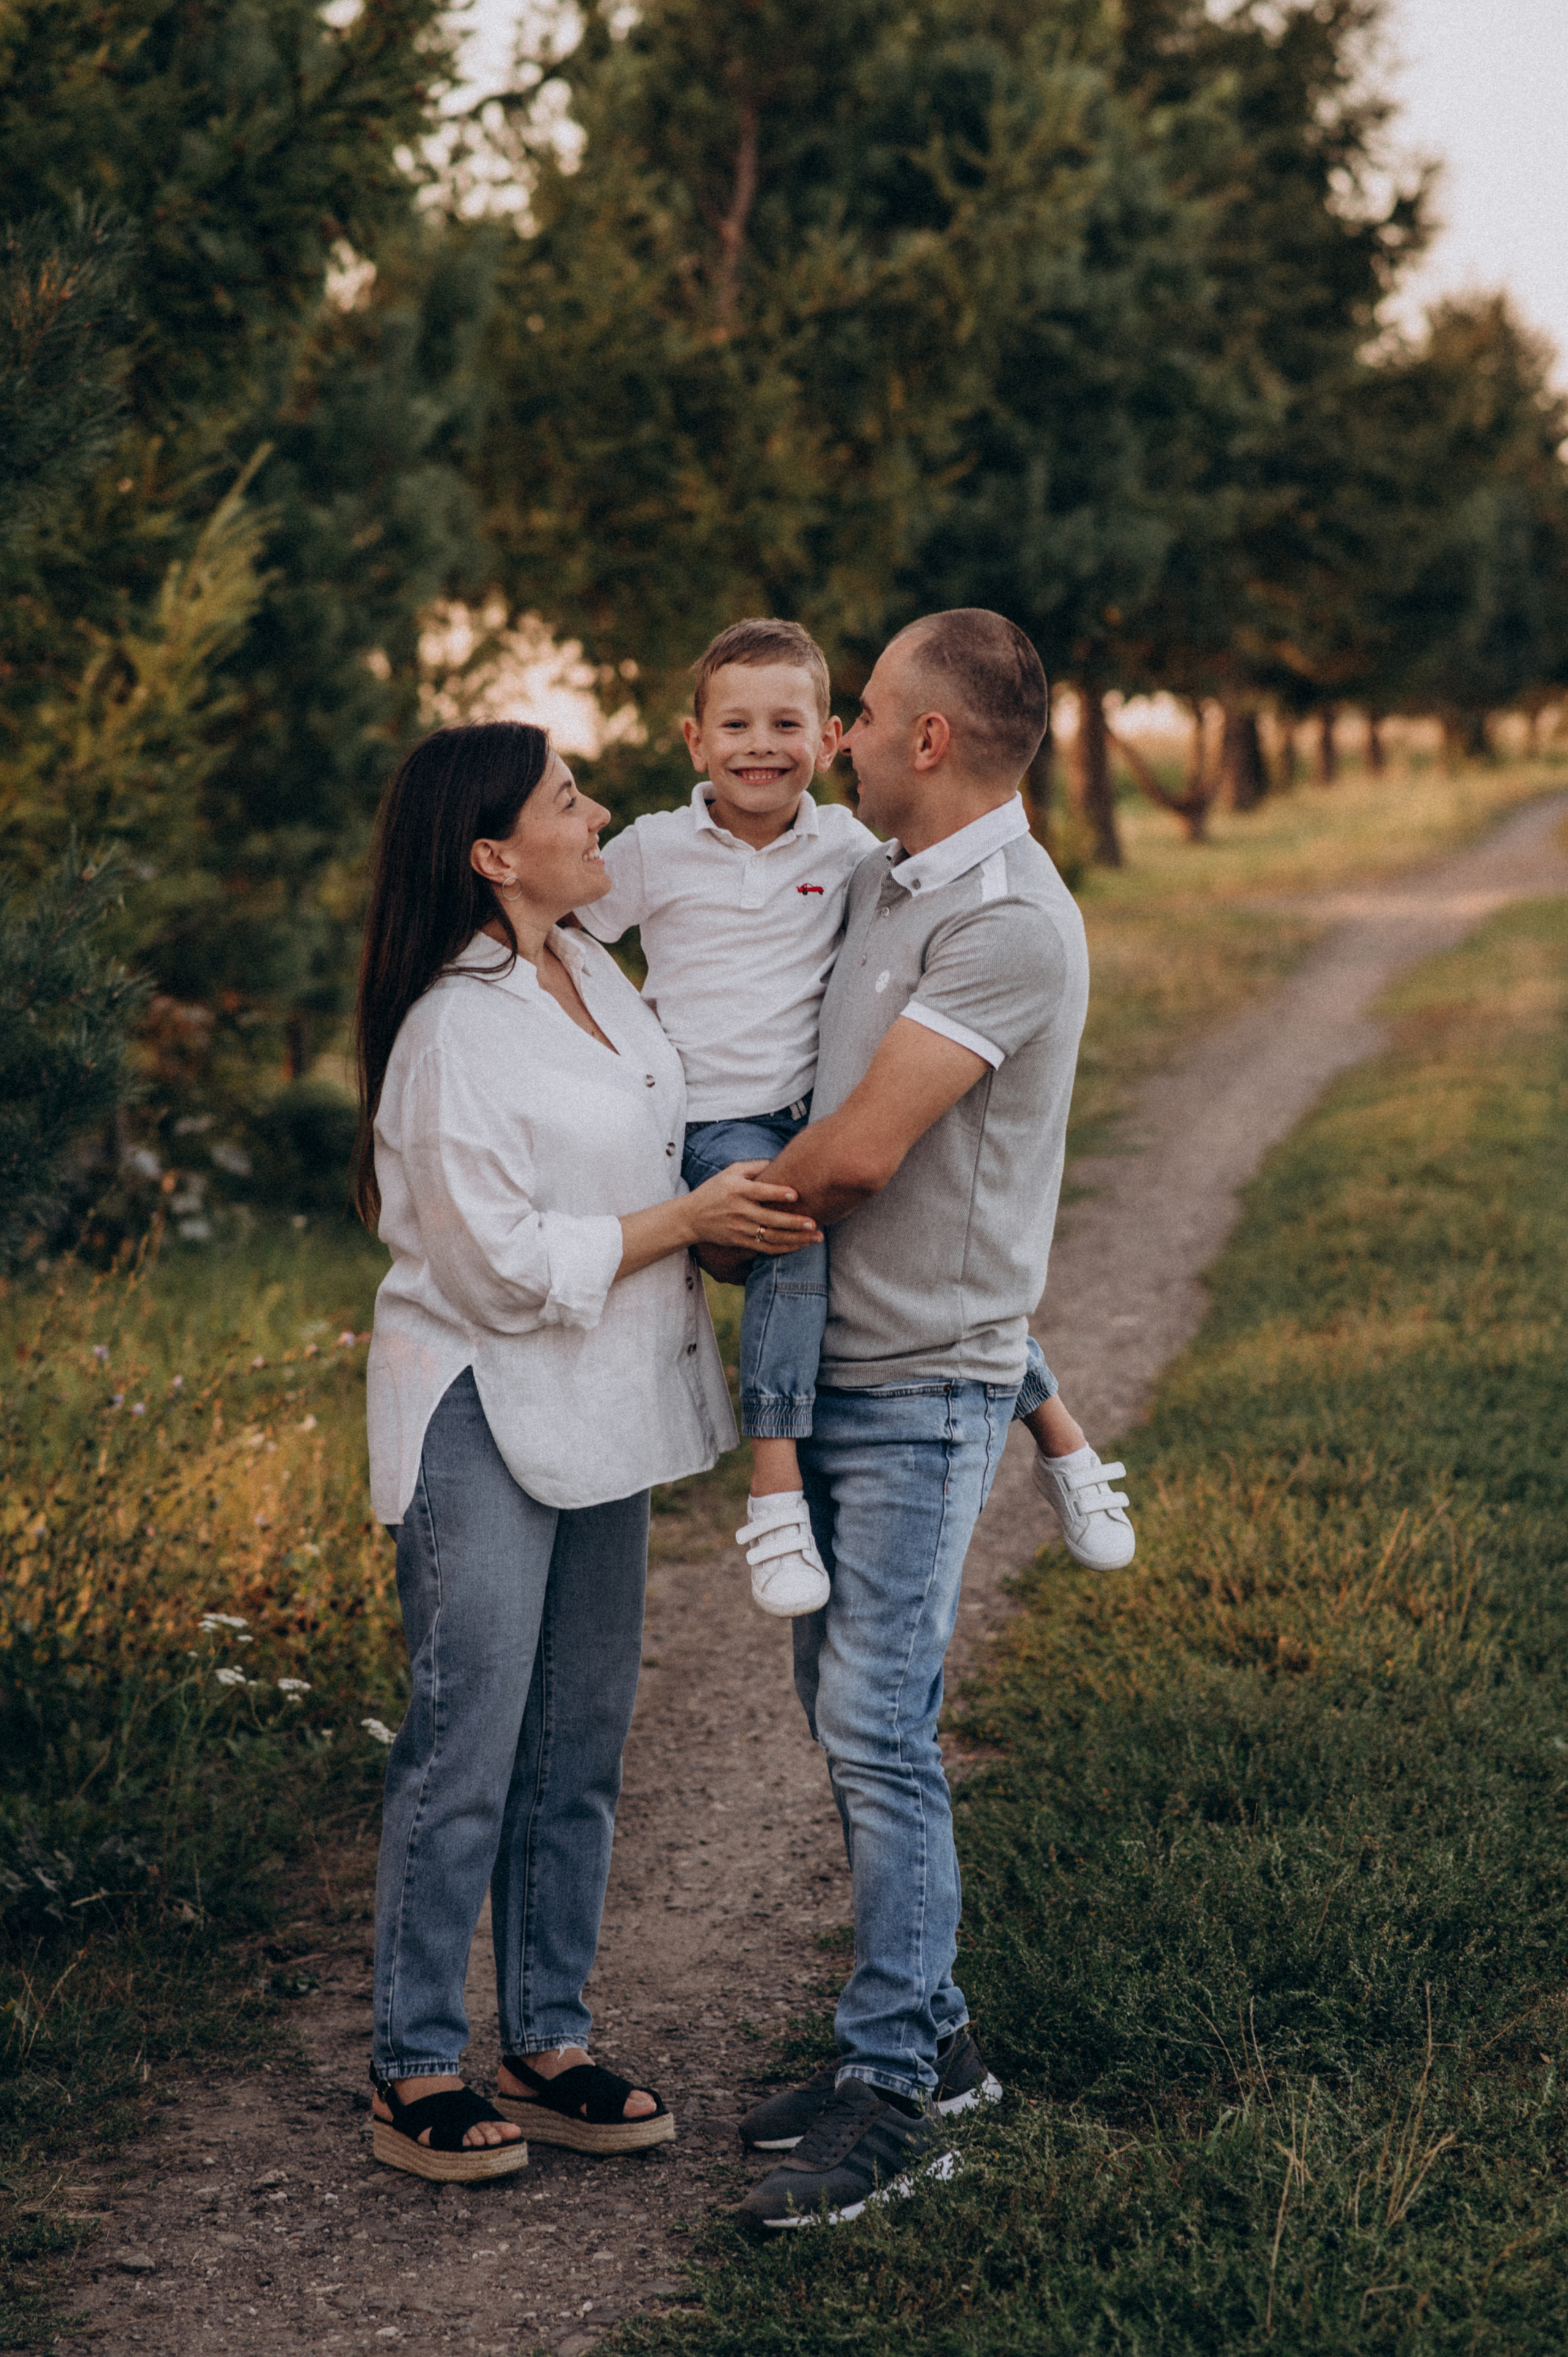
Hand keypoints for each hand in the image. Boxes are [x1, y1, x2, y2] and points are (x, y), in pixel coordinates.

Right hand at [683, 1160, 820, 1255]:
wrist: (692, 1218)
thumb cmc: (715, 1190)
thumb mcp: (730, 1172)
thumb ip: (754, 1166)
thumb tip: (779, 1162)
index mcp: (737, 1190)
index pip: (759, 1192)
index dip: (777, 1194)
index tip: (795, 1195)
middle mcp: (740, 1211)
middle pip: (770, 1219)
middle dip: (793, 1222)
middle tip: (814, 1223)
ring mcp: (741, 1229)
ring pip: (772, 1237)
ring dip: (796, 1239)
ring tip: (816, 1237)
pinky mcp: (741, 1242)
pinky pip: (766, 1249)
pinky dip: (785, 1248)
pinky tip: (801, 1245)